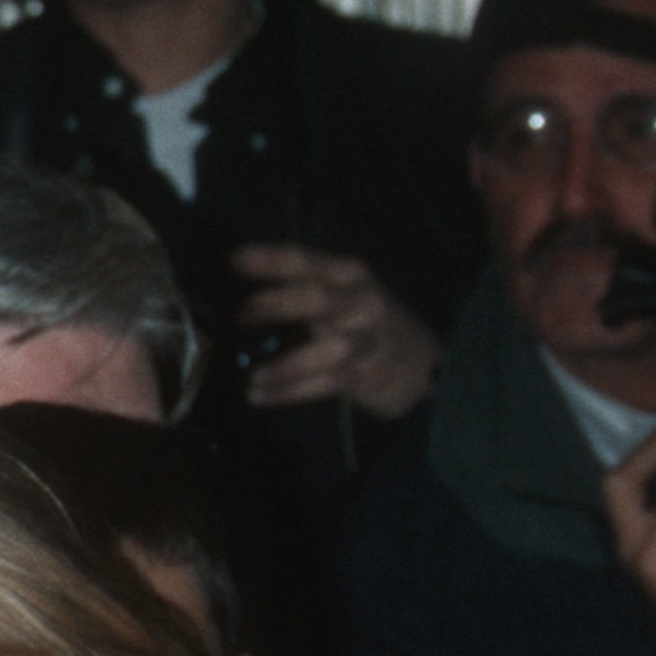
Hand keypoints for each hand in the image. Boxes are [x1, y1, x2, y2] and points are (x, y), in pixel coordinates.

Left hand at [230, 245, 441, 418]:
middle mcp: (361, 301)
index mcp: (349, 275)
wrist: (420, 361)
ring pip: (328, 348)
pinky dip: (290, 392)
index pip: (307, 261)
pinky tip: (258, 396)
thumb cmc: (364, 324)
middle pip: (318, 298)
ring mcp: (368, 339)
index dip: (272, 259)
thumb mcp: (343, 294)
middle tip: (238, 315)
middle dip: (277, 304)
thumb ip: (303, 289)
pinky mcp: (367, 373)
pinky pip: (326, 384)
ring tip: (251, 376)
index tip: (235, 259)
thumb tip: (241, 297)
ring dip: (286, 364)